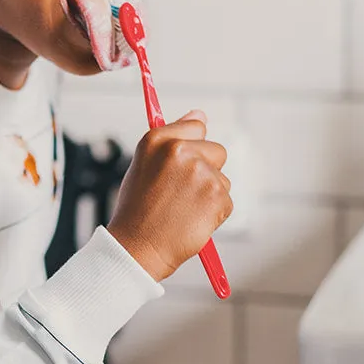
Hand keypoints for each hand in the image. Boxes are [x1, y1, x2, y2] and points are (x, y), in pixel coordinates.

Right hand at [107, 110, 230, 282]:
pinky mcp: (217, 195)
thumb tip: (200, 115)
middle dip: (206, 171)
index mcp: (157, 140)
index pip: (196, 126)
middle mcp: (179, 150)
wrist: (137, 248)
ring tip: (182, 210)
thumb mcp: (144, 165)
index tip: (184, 162)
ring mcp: (200, 172)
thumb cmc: (138, 209)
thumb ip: (173, 139)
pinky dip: (214, 213)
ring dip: (208, 195)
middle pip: (217, 151)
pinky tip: (191, 220)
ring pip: (222, 179)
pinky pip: (226, 200)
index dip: (192, 146)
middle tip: (180, 194)